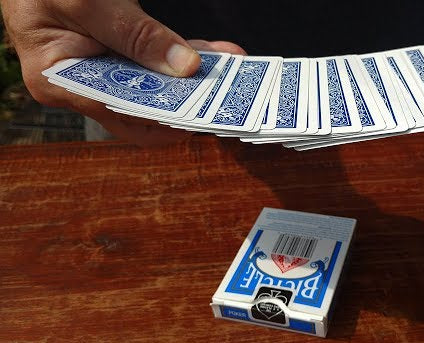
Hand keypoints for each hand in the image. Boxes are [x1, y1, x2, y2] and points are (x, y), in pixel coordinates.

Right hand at [0, 0, 245, 146]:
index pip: (121, 114)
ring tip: (233, 69)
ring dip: (195, 75)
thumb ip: (134, 35)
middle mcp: (82, 83)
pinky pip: (156, 58)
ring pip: (157, 82)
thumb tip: (184, 66)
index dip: (165, 117)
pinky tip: (218, 51)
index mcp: (57, 81)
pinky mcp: (118, 49)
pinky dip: (186, 53)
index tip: (203, 112)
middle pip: (143, 104)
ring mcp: (101, 67)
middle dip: (188, 98)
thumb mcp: (86, 2)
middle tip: (227, 93)